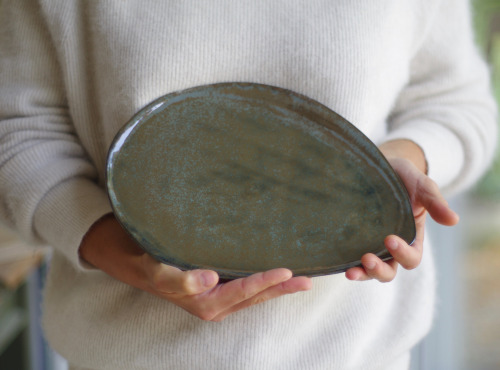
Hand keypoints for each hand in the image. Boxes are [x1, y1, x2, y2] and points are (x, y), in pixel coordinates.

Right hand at [79, 214, 311, 320]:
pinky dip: (262, 280)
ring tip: (301, 280)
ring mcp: (217, 296)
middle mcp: (214, 303)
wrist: (133, 260)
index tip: (285, 271)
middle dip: (280, 289)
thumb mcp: (159, 271)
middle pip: (254, 296)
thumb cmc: (147, 263)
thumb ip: (182, 279)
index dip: (264, 282)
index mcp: (204, 303)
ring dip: (277, 287)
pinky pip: (245, 285)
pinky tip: (274, 272)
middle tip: (307, 281)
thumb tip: (210, 280)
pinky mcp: (217, 285)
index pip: (241, 292)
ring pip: (253, 293)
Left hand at [345, 140, 458, 281]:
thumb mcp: (421, 185)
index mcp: (411, 238)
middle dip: (379, 270)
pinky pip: (349, 258)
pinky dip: (344, 263)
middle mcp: (391, 247)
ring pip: (368, 270)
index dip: (403, 253)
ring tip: (350, 272)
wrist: (378, 166)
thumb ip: (435, 202)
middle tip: (367, 259)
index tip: (389, 239)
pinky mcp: (351, 239)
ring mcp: (370, 244)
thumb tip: (454, 220)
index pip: (411, 257)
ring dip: (361, 273)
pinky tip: (335, 264)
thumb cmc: (404, 177)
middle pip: (389, 271)